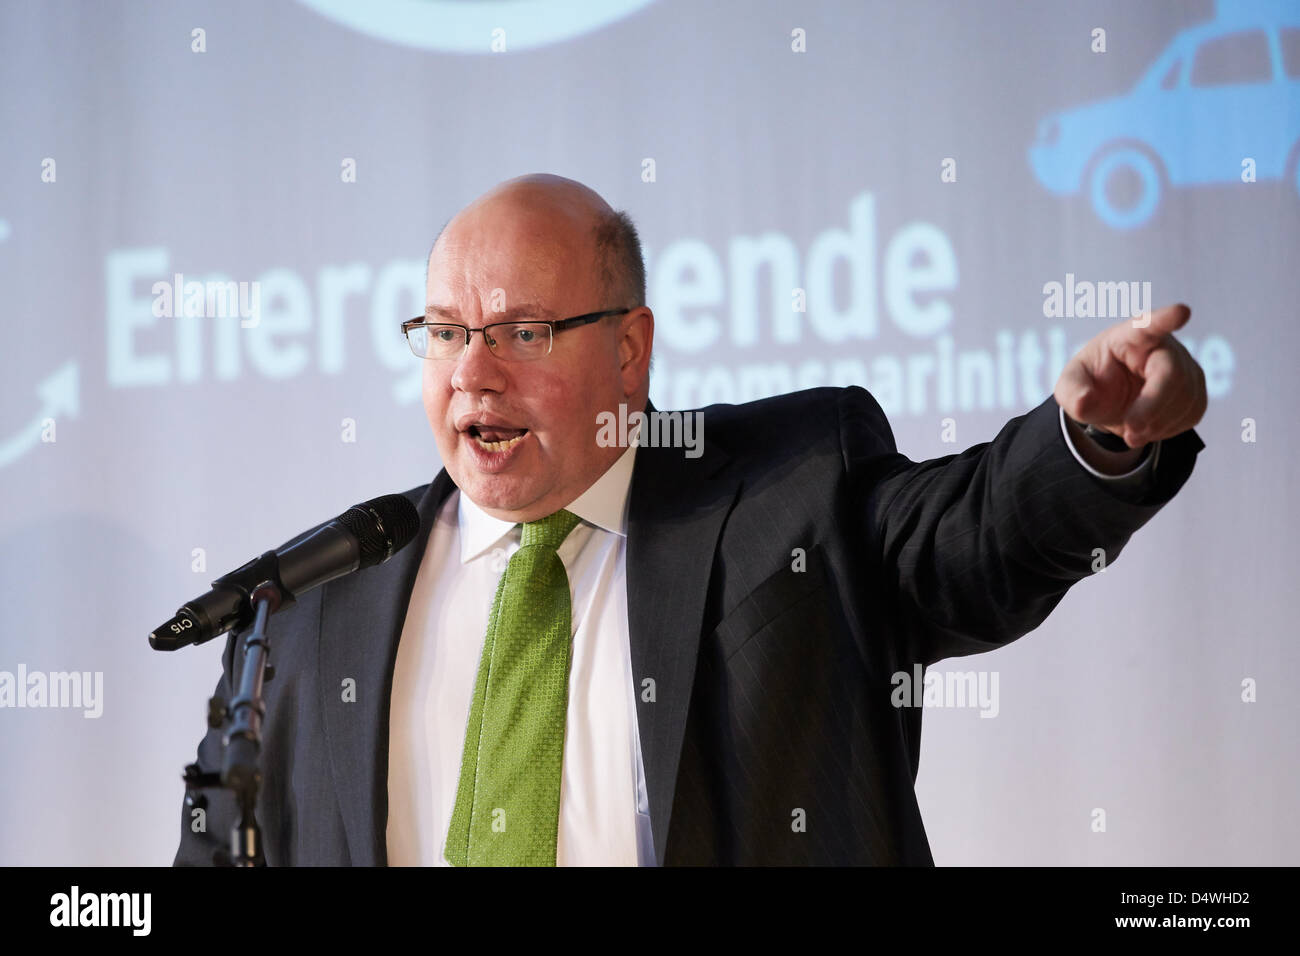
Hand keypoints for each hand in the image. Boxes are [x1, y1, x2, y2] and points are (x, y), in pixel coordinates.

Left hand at [1054, 303, 1207, 448]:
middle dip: (1152, 407)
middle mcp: (1164, 346)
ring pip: (1185, 398)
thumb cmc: (1092, 383)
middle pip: (1172, 374)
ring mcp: (1186, 366)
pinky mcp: (1196, 389)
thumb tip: (1083, 403)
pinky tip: (1148, 426)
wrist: (1112, 401)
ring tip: (1131, 430)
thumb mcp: (1070, 387)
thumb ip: (1072, 392)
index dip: (1166, 319)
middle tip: (1131, 431)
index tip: (1180, 312)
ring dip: (1156, 424)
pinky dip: (1168, 429)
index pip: (1150, 324)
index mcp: (1130, 336)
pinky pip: (1192, 412)